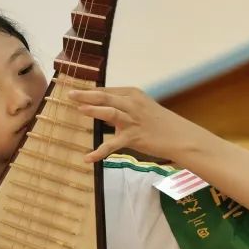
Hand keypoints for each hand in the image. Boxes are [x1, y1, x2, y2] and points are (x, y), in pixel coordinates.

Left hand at [67, 86, 197, 162]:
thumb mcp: (140, 107)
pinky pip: (113, 145)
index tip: (76, 90)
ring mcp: (133, 120)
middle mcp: (132, 104)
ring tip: (78, 109)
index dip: (90, 90)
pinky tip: (87, 158)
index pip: (107, 90)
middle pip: (106, 97)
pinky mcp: (133, 137)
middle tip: (69, 94)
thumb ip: (121, 106)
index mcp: (132, 94)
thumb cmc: (159, 122)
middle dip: (86, 95)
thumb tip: (100, 109)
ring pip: (110, 112)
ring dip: (93, 110)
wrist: (179, 136)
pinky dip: (99, 152)